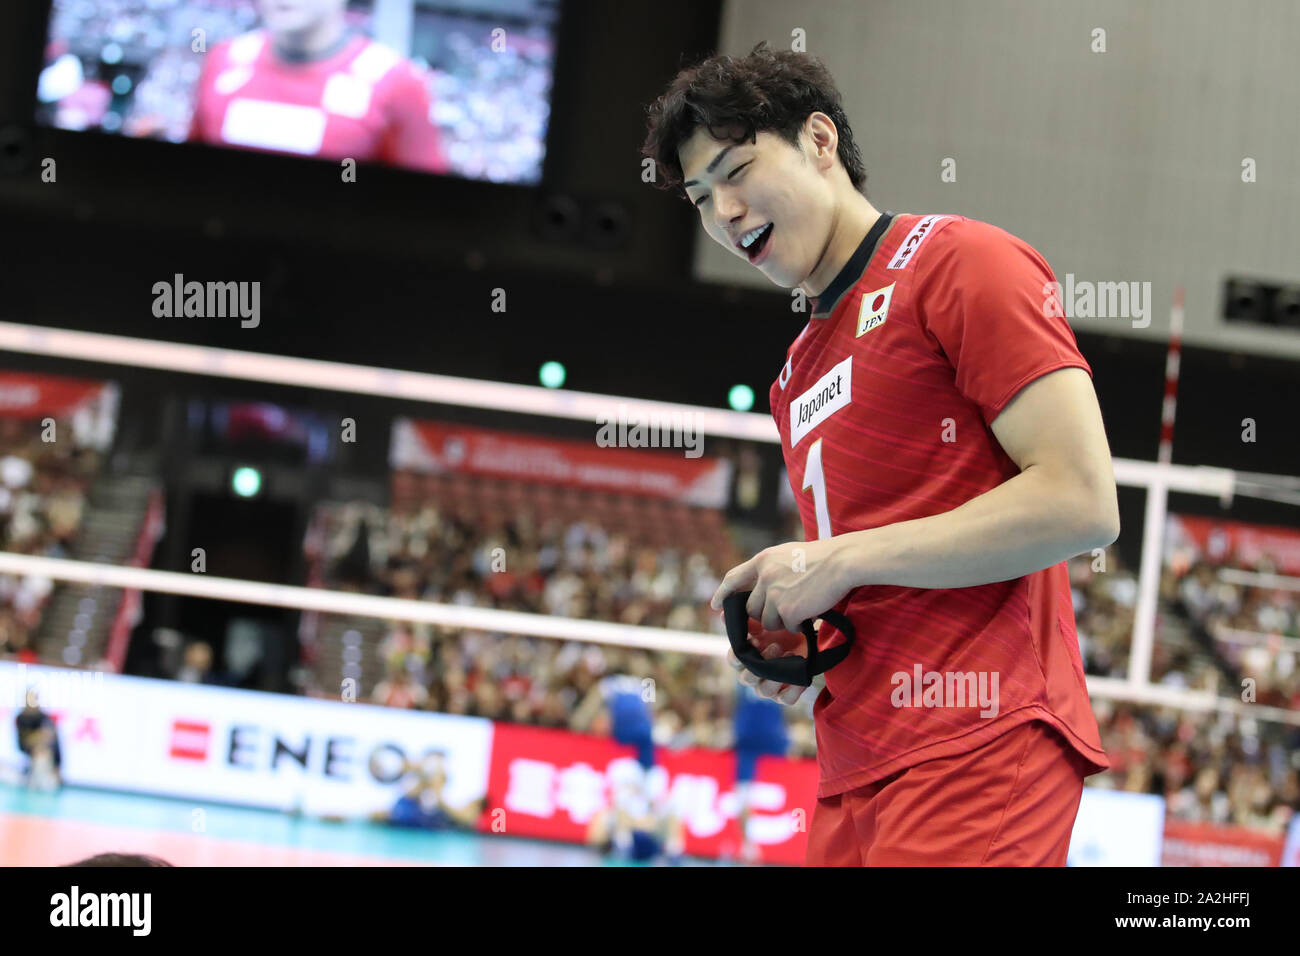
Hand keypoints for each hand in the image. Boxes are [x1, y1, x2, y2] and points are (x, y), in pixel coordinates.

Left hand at [709, 537, 851, 633]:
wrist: (841, 562)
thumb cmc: (822, 557)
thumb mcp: (788, 554)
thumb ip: (771, 568)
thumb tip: (760, 585)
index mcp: (763, 560)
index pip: (733, 578)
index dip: (723, 593)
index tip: (716, 606)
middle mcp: (764, 576)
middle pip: (752, 608)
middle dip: (765, 614)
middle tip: (786, 609)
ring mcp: (774, 594)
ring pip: (769, 621)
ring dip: (784, 620)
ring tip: (803, 606)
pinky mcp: (787, 610)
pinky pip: (788, 626)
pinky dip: (799, 624)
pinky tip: (811, 611)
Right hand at [725, 617, 811, 705]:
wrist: (804, 637)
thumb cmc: (779, 629)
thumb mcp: (763, 620)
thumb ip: (744, 619)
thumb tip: (723, 615)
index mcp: (744, 659)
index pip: (734, 661)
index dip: (741, 654)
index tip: (754, 641)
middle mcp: (753, 675)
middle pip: (746, 679)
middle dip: (759, 665)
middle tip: (775, 646)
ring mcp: (768, 686)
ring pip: (764, 691)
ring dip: (775, 677)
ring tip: (789, 656)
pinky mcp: (785, 693)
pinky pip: (786, 700)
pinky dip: (792, 690)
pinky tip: (799, 678)